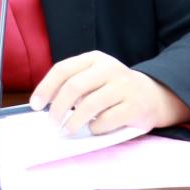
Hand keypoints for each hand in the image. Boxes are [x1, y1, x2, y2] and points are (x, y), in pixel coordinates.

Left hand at [29, 50, 189, 134]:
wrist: (154, 95)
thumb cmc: (114, 89)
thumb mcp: (94, 77)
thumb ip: (74, 85)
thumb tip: (46, 104)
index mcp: (95, 59)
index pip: (63, 69)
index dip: (46, 88)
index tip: (35, 105)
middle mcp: (109, 68)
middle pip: (73, 87)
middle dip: (57, 108)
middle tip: (52, 123)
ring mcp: (124, 86)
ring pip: (89, 106)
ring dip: (73, 122)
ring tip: (67, 130)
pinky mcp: (135, 106)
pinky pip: (106, 120)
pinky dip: (95, 128)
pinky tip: (94, 129)